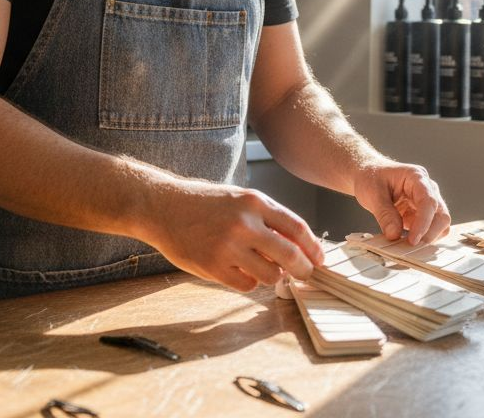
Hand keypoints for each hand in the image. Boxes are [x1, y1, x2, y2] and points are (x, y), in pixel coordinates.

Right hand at [138, 180, 325, 291]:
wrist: (164, 206)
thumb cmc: (205, 203)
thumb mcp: (240, 199)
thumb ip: (268, 219)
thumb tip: (298, 245)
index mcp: (255, 202)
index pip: (297, 228)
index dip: (313, 247)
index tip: (319, 259)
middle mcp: (245, 223)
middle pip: (290, 255)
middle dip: (304, 269)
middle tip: (306, 275)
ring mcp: (228, 246)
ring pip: (270, 274)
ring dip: (274, 276)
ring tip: (266, 270)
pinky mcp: (213, 266)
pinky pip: (247, 285)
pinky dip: (250, 282)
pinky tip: (242, 273)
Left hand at [352, 159, 450, 246]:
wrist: (368, 175)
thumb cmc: (371, 178)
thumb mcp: (372, 194)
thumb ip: (384, 214)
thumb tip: (394, 235)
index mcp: (417, 177)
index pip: (429, 201)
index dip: (424, 223)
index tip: (413, 240)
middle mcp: (428, 189)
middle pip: (441, 214)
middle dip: (429, 233)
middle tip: (411, 246)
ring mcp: (427, 202)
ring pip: (440, 223)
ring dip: (428, 237)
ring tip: (407, 245)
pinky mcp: (422, 214)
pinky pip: (430, 229)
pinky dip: (423, 238)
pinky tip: (407, 242)